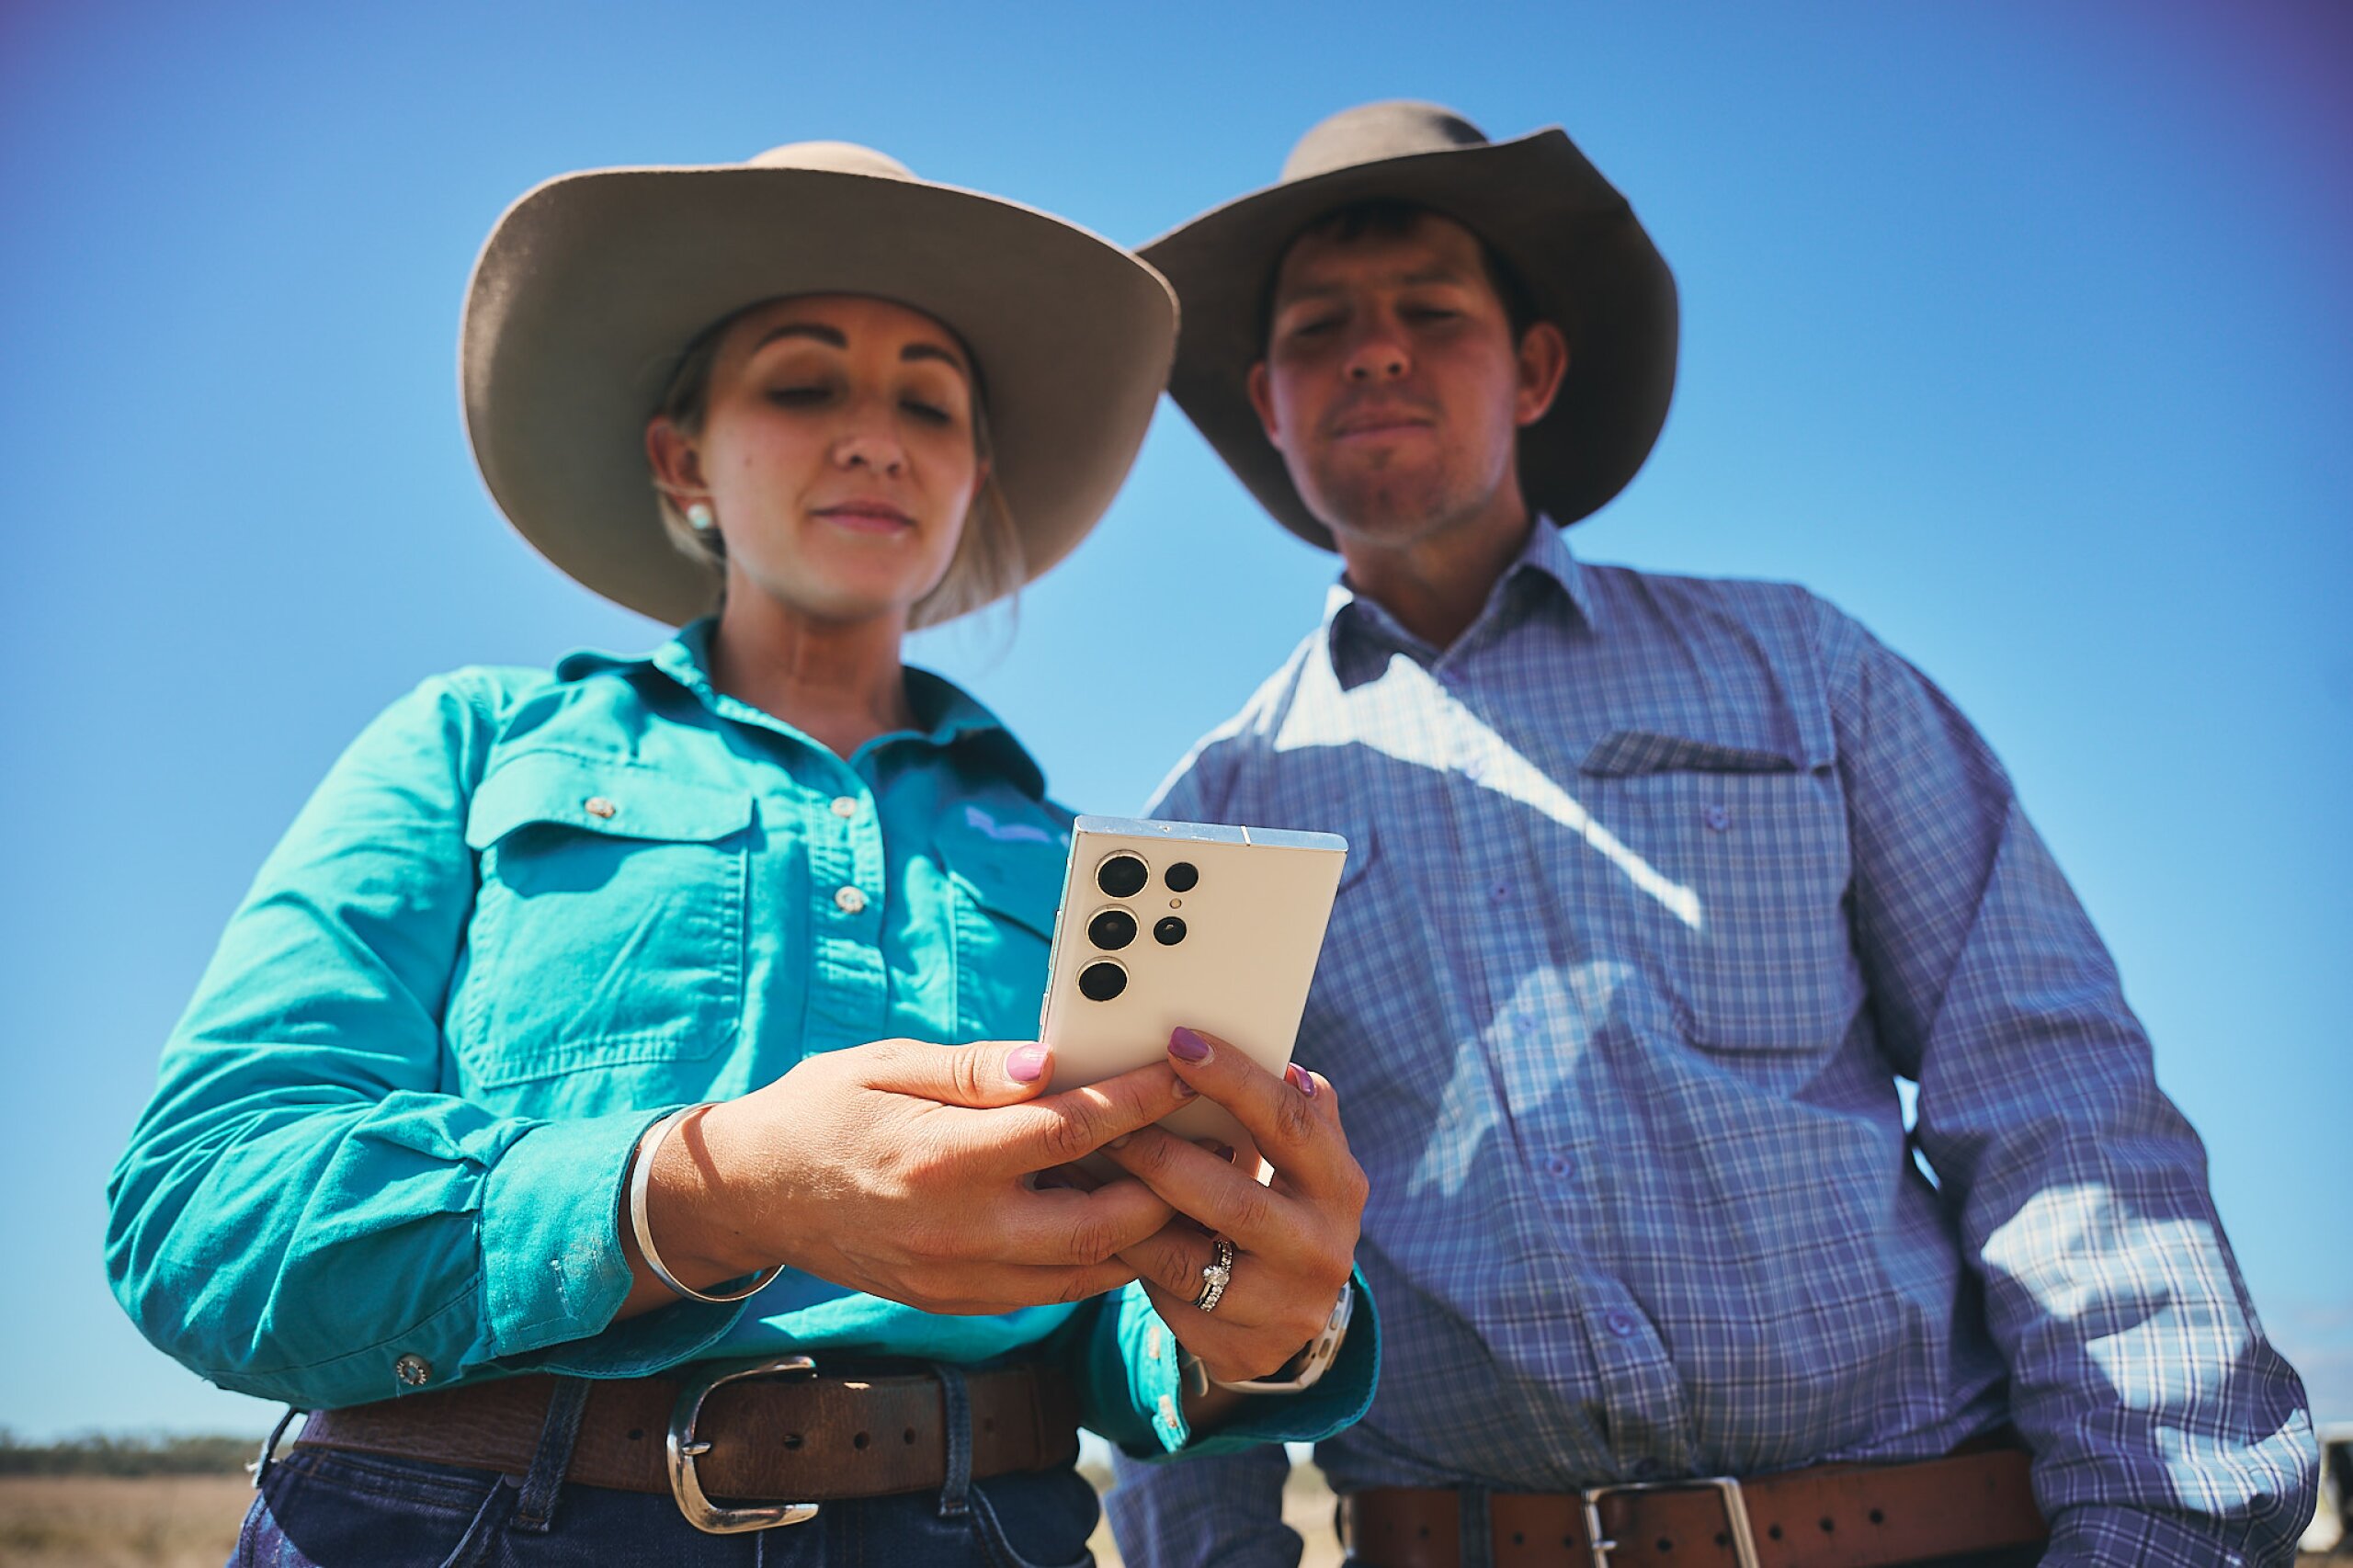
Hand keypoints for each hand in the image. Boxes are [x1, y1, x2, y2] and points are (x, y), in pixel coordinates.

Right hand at [621, 1039, 1197, 1316]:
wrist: (752, 1192)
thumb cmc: (820, 1110)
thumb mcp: (885, 1063)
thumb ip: (972, 1068)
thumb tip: (1051, 1062)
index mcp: (939, 1158)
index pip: (1066, 1133)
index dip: (1136, 1102)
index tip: (1181, 1073)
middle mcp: (954, 1230)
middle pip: (1096, 1225)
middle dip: (1164, 1187)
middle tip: (1206, 1144)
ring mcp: (955, 1277)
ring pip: (1082, 1274)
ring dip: (1142, 1235)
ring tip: (1183, 1186)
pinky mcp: (953, 1301)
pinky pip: (1047, 1293)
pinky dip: (1096, 1262)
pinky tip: (1121, 1222)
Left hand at [1099, 1028, 1366, 1386]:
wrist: (1291, 1315)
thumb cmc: (1282, 1207)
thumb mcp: (1302, 1162)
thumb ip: (1291, 1112)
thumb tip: (1282, 1063)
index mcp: (1339, 1185)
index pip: (1289, 1121)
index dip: (1233, 1078)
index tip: (1178, 1041)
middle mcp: (1321, 1248)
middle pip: (1232, 1196)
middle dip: (1160, 1154)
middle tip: (1107, 1121)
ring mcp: (1284, 1307)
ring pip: (1187, 1258)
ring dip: (1127, 1213)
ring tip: (1084, 1173)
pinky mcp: (1243, 1349)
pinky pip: (1169, 1301)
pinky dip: (1127, 1261)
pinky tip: (1090, 1230)